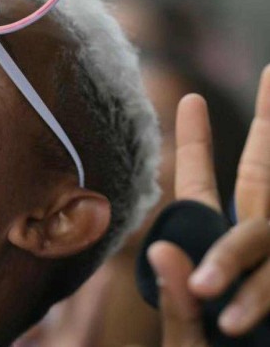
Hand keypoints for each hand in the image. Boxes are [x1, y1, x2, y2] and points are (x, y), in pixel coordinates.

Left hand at [148, 65, 269, 345]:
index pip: (201, 183)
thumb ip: (176, 302)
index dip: (196, 141)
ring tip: (218, 303)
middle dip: (268, 127)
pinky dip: (262, 290)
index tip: (188, 97)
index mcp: (207, 245)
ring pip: (267, 232)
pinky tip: (237, 314)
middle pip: (260, 177)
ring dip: (236, 256)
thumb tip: (160, 252)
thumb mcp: (185, 340)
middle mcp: (249, 246)